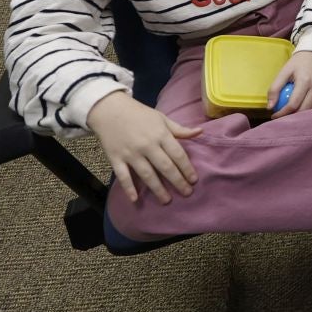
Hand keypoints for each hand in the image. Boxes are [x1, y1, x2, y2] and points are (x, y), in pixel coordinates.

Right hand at [87, 90, 199, 205]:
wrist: (110, 110)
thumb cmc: (139, 114)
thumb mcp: (162, 118)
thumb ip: (180, 129)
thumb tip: (201, 132)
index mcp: (161, 134)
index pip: (178, 155)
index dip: (187, 168)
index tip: (194, 180)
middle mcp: (147, 145)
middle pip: (165, 167)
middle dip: (177, 182)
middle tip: (187, 193)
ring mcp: (131, 153)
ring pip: (147, 174)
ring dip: (158, 189)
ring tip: (167, 200)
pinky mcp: (116, 159)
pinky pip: (123, 176)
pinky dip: (129, 188)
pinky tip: (135, 199)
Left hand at [267, 49, 311, 115]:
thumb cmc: (298, 61)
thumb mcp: (284, 71)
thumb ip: (275, 88)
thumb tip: (270, 106)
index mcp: (305, 81)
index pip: (293, 104)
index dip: (282, 113)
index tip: (274, 116)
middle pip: (304, 110)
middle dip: (291, 117)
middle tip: (281, 118)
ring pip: (311, 110)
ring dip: (299, 115)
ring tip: (289, 114)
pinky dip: (306, 109)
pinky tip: (298, 108)